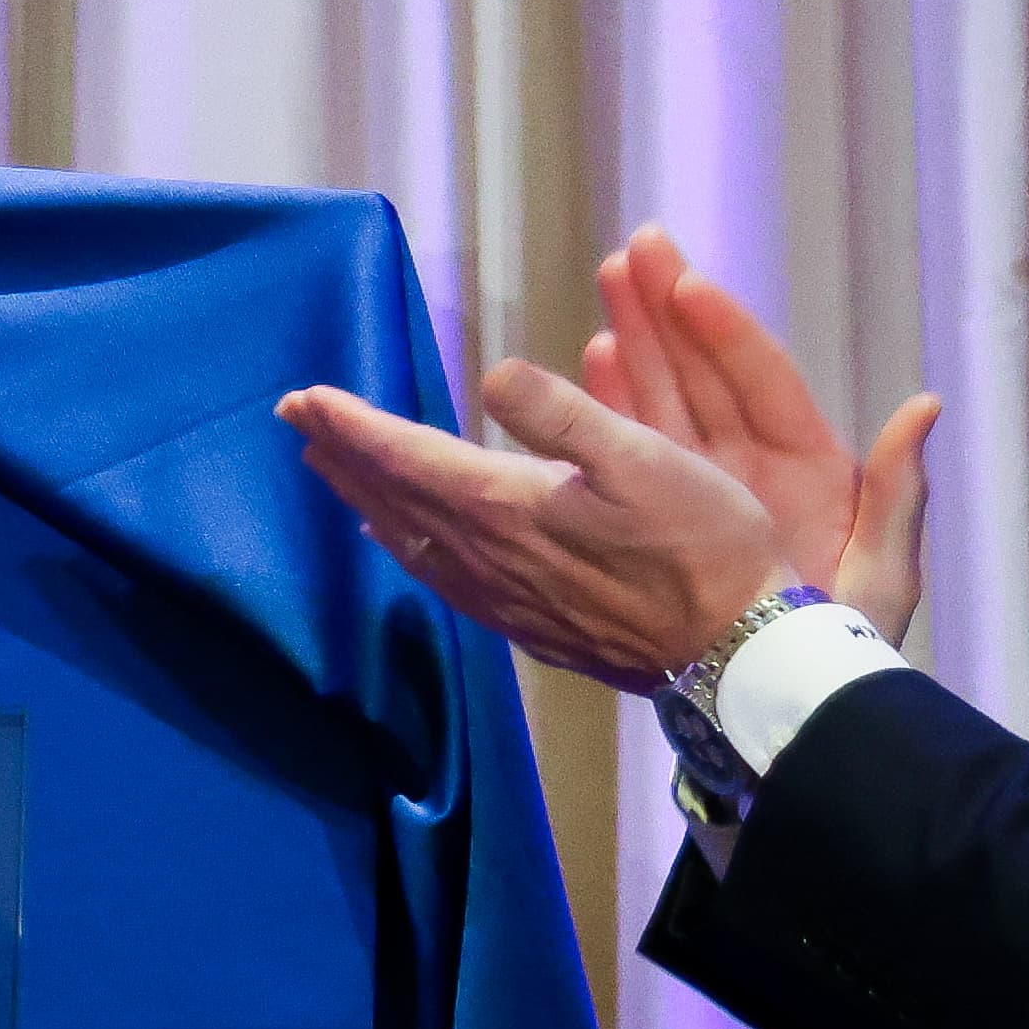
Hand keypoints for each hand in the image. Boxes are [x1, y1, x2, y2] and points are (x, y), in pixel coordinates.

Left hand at [274, 359, 786, 693]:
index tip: (303, 398)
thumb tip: (493, 376)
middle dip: (342, 455)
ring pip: (409, 543)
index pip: (406, 458)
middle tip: (296, 418)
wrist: (732, 652)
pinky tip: (400, 542)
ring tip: (334, 471)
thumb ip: (560, 414)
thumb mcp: (641, 455)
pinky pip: (440, 579)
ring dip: (366, 500)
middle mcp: (485, 559)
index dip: (353, 426)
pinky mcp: (525, 626)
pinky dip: (405, 548)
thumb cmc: (701, 544)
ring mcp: (502, 600)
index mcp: (506, 508)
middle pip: (394, 499)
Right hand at [576, 222, 940, 644]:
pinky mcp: (669, 516)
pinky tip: (594, 362)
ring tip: (609, 283)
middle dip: (670, 311)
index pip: (764, 382)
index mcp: (809, 470)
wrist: (786, 702)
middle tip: (636, 249)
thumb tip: (924, 407)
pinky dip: (616, 406)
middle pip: (706, 374)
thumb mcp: (885, 569)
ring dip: (639, 342)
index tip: (689, 282)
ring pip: (667, 400)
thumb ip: (899, 490)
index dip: (726, 331)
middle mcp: (753, 468)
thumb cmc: (845, 641)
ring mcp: (707, 489)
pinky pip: (639, 450)